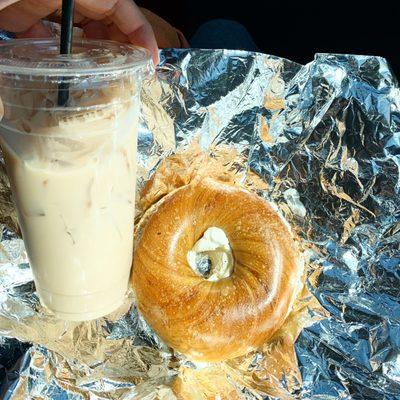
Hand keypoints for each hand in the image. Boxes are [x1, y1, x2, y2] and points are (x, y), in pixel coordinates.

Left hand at [0, 0, 158, 63]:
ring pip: (80, 21)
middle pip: (104, 13)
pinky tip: (60, 68)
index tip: (150, 63)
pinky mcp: (19, 9)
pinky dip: (60, 46)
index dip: (139, 30)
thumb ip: (21, 31)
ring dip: (95, 47)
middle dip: (122, 43)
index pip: (116, 2)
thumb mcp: (1, 12)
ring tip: (103, 77)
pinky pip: (50, 26)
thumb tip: (6, 109)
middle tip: (129, 75)